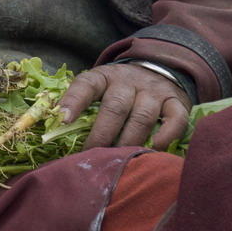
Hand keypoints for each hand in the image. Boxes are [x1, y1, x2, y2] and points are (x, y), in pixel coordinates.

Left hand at [58, 63, 190, 150]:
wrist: (157, 70)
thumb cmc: (119, 89)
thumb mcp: (98, 88)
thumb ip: (80, 103)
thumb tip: (55, 127)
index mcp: (103, 77)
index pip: (86, 85)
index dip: (73, 102)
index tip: (62, 120)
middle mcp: (128, 81)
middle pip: (114, 107)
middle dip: (102, 135)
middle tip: (92, 156)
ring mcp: (153, 92)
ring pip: (141, 117)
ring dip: (129, 141)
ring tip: (119, 160)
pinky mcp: (176, 102)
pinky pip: (174, 120)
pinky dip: (165, 136)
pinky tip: (154, 149)